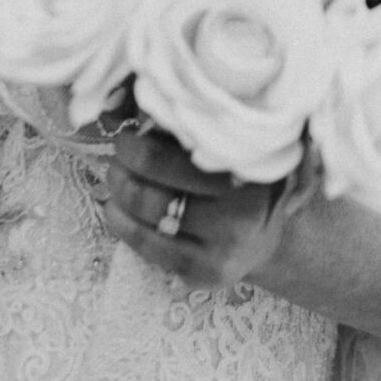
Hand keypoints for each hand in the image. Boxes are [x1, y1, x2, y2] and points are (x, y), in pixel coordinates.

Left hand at [99, 129, 315, 292]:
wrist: (266, 239)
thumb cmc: (239, 181)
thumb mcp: (230, 148)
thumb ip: (191, 129)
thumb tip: (126, 106)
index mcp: (251, 168)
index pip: (178, 152)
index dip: (142, 143)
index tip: (128, 134)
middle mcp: (243, 210)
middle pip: (157, 181)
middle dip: (124, 165)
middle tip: (119, 154)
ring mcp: (224, 247)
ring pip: (149, 213)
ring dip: (119, 191)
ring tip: (115, 178)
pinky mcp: (205, 273)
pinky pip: (148, 247)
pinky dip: (122, 224)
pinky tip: (114, 209)